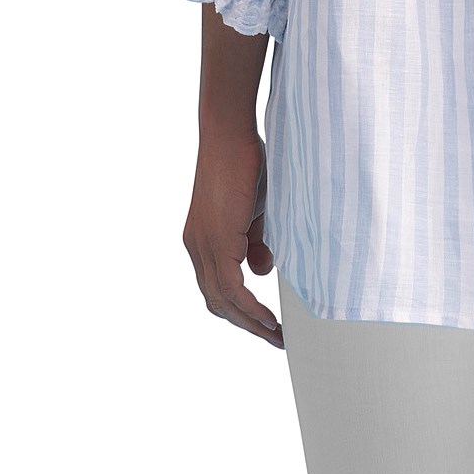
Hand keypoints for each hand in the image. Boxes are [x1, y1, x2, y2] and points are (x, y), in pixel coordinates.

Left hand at [182, 130, 284, 347]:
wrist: (230, 133)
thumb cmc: (245, 162)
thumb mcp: (254, 211)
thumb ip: (255, 242)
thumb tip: (262, 271)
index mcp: (203, 241)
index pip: (217, 289)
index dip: (241, 311)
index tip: (266, 325)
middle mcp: (197, 248)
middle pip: (217, 303)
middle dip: (248, 326)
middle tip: (275, 339)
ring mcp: (202, 245)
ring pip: (221, 300)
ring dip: (250, 323)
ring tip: (276, 336)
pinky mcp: (214, 240)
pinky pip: (230, 287)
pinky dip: (250, 308)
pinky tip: (268, 319)